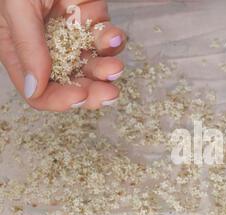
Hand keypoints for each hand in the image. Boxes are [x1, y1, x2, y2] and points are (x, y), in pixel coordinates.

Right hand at [0, 0, 126, 110]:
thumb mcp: (17, 5)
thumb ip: (27, 46)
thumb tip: (35, 89)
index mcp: (19, 48)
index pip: (37, 89)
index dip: (58, 99)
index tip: (78, 97)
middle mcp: (46, 46)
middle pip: (71, 83)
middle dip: (92, 91)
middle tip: (109, 93)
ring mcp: (70, 32)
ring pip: (93, 65)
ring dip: (107, 69)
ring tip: (114, 66)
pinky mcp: (91, 17)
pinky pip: (106, 39)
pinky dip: (113, 41)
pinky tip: (114, 35)